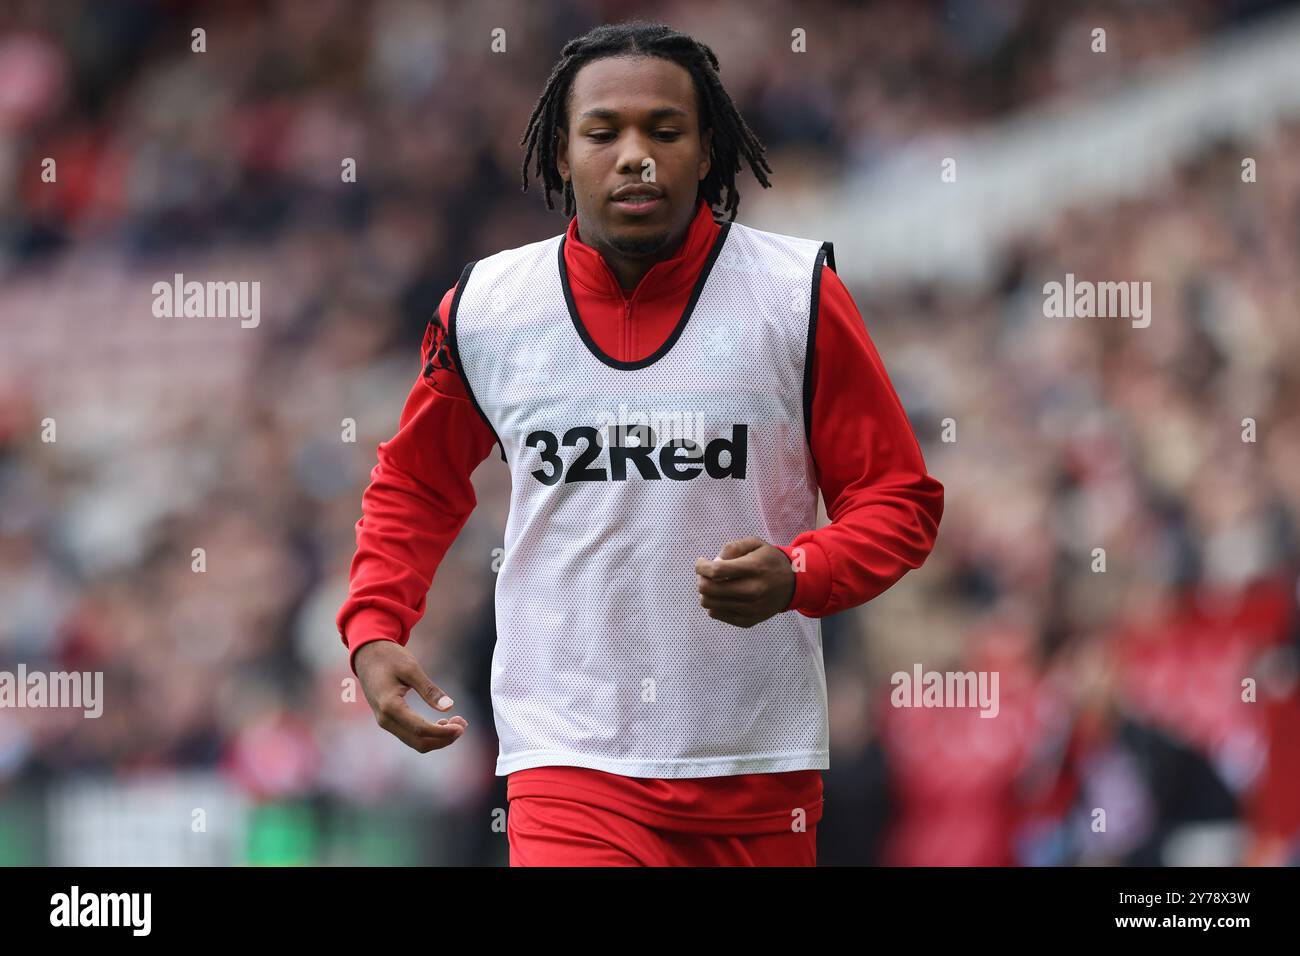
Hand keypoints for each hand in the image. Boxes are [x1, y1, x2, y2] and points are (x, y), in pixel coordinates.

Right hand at [353, 640, 467, 752]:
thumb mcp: (411, 668)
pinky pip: (410, 735)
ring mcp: (384, 721)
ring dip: (437, 738)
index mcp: (390, 705)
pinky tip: (442, 722)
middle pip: (419, 742)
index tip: (461, 726)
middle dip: (443, 738)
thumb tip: (450, 707)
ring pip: (415, 742)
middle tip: (463, 725)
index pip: (420, 729)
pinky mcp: (388, 720)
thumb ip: (429, 690)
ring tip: (457, 723)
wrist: (366, 654)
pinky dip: (428, 734)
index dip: (443, 732)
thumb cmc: (388, 657)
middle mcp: (385, 719)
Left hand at [695, 536, 795, 627]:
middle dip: (701, 580)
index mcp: (753, 569)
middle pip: (709, 590)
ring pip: (709, 604)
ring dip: (706, 592)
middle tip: (705, 575)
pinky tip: (723, 596)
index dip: (701, 567)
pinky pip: (717, 614)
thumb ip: (733, 547)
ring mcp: (750, 609)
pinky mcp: (748, 621)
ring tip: (714, 584)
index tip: (701, 563)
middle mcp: (752, 591)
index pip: (717, 571)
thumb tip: (714, 562)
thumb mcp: (755, 544)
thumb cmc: (769, 561)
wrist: (793, 584)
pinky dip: (714, 604)